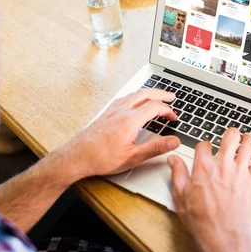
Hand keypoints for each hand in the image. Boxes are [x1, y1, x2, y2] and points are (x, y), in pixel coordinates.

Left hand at [63, 88, 179, 178]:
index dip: (168, 110)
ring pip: (134, 94)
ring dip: (148, 92)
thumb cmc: (101, 158)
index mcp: (130, 121)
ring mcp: (112, 110)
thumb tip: (173, 141)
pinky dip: (135, 96)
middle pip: (145, 94)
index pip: (154, 107)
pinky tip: (134, 101)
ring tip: (156, 96)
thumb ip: (156, 148)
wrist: (77, 157)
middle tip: (171, 96)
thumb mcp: (133, 157)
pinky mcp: (106, 113)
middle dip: (160, 93)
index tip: (174, 117)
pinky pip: (124, 98)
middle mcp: (121, 111)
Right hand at [168, 128, 250, 251]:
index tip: (204, 149)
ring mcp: (240, 172)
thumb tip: (173, 160)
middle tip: (230, 134)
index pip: (203, 144)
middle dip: (229, 133)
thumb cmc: (202, 220)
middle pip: (229, 137)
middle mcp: (222, 165)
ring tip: (246, 137)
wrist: (223, 236)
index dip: (203, 145)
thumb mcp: (180, 196)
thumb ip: (178, 174)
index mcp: (203, 167)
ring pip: (247, 145)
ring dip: (246, 138)